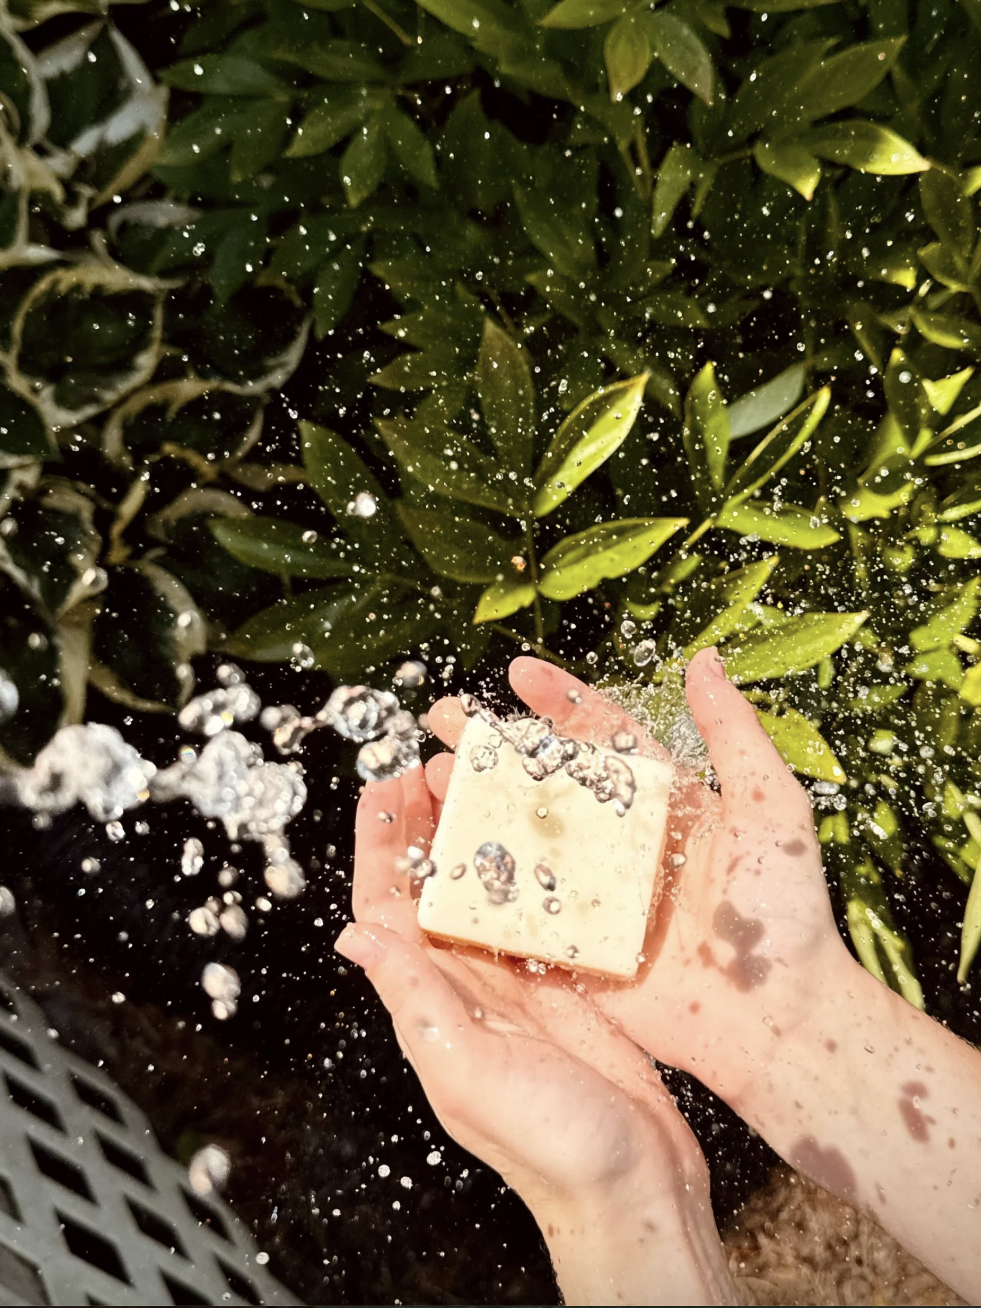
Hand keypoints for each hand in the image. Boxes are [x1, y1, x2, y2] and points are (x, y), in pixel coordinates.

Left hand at [338, 763, 735, 1304]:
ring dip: (478, 836)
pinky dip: (536, 869)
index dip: (379, 848)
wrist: (635, 1190)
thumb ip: (418, 1002)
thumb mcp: (469, 1070)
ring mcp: (519, 984)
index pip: (386, 910)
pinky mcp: (568, 984)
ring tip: (485, 782)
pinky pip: (540, 913)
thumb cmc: (553, 1147)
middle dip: (425, 826)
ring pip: (486, 892)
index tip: (382, 787)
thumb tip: (355, 937)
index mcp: (433, 1004)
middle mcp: (468, 987)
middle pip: (432, 889)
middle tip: (434, 763)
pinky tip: (548, 833)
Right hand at [428, 647, 850, 1111]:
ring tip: (430, 777)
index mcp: (662, 802)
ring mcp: (593, 894)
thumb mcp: (769, 806)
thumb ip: (732, 732)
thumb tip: (705, 660)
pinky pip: (516, 911)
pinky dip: (478, 885)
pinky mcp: (575, 948)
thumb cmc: (786, 914)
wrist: (778, 1022)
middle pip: (544, 781)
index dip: (559, 702)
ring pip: (520, 839)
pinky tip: (438, 858)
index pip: (602, 736)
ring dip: (473, 807)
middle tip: (443, 718)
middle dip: (492, 747)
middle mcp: (620, 842)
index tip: (518, 673)